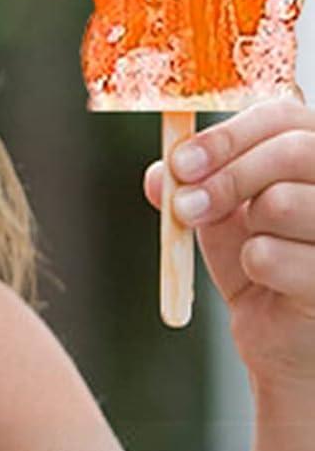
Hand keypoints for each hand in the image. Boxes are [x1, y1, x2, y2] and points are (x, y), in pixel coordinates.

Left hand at [145, 97, 314, 388]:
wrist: (288, 335)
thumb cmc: (263, 261)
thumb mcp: (220, 214)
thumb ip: (191, 185)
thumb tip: (158, 176)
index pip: (283, 115)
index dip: (226, 135)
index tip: (180, 164)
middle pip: (292, 151)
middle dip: (226, 178)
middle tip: (185, 208)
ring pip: (282, 203)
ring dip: (243, 228)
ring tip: (250, 247)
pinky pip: (273, 256)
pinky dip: (253, 268)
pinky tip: (270, 281)